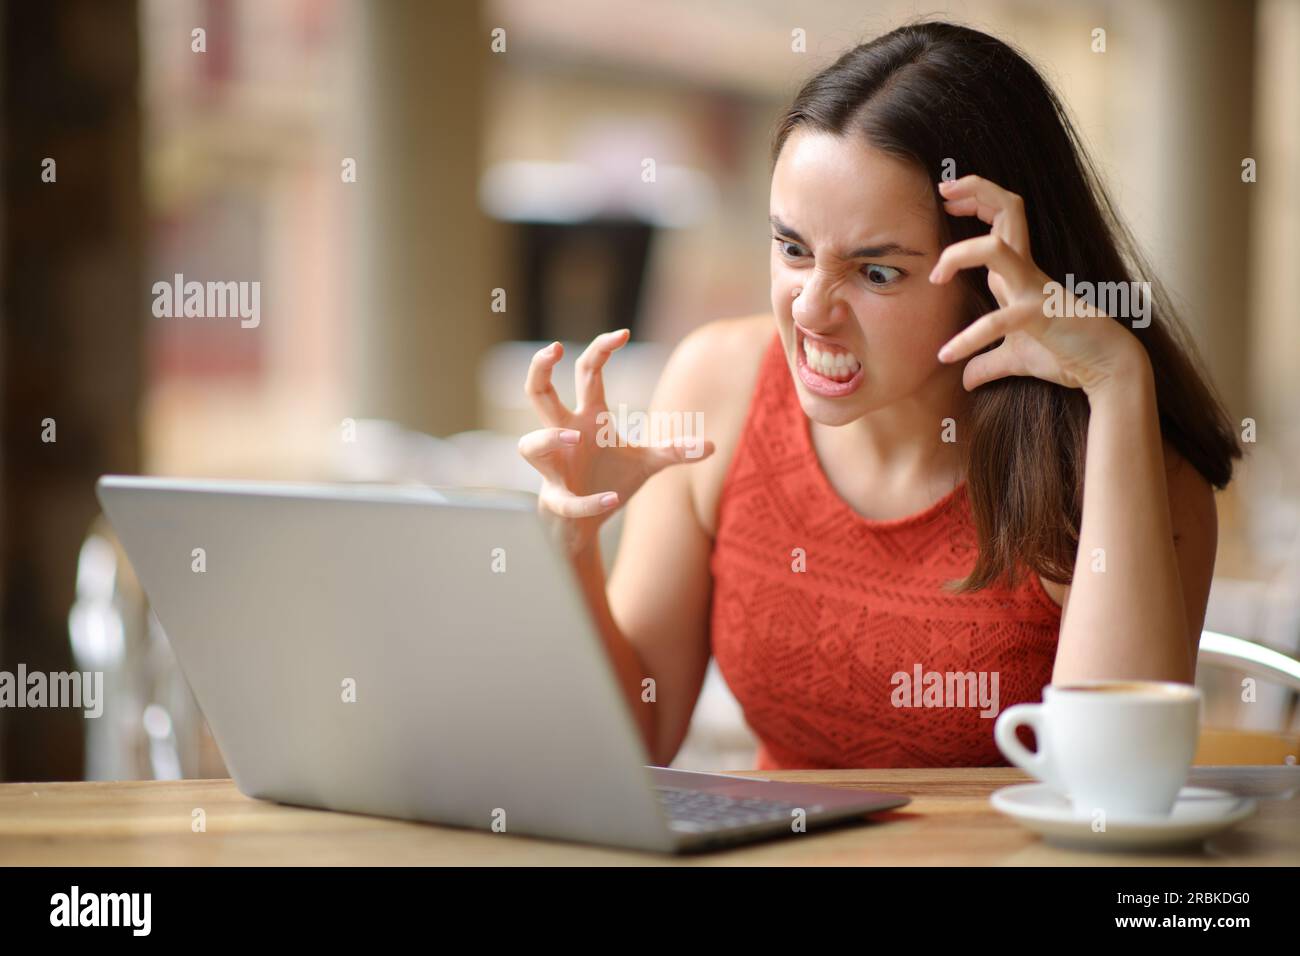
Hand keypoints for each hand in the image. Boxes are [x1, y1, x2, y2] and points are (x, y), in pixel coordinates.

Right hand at [518, 328, 714, 556]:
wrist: (587, 523)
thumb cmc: (611, 481)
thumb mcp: (649, 463)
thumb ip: (676, 451)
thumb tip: (715, 446)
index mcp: (588, 417)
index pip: (586, 372)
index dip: (601, 349)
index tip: (623, 333)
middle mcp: (564, 434)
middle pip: (538, 393)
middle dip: (540, 369)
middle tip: (553, 349)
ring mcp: (554, 466)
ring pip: (530, 444)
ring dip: (547, 437)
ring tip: (574, 435)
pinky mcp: (556, 498)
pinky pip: (564, 499)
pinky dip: (588, 501)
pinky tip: (612, 499)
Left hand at [930, 175, 1148, 396]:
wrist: (1107, 368)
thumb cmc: (1065, 352)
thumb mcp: (1014, 357)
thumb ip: (987, 362)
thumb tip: (965, 378)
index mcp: (1020, 271)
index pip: (1003, 216)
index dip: (978, 198)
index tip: (947, 200)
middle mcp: (1026, 271)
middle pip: (1008, 208)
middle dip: (975, 190)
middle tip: (942, 192)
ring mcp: (1033, 289)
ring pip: (996, 247)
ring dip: (959, 253)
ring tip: (936, 276)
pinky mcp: (1038, 316)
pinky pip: (996, 321)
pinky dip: (967, 339)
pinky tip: (946, 356)